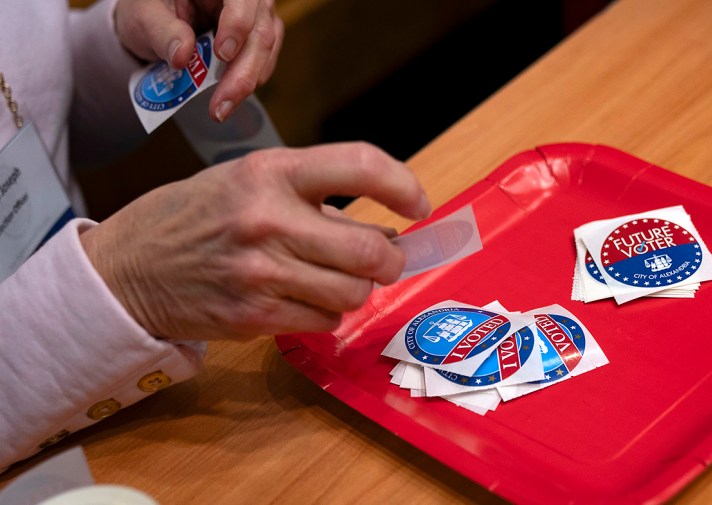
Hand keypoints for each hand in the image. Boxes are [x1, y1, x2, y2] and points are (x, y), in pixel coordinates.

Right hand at [79, 143, 430, 340]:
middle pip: (373, 252)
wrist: (129, 268)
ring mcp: (262, 274)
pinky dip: (327, 312)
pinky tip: (303, 296)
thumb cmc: (196, 216)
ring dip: (357, 288)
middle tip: (386, 257)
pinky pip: (326, 320)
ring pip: (354, 293)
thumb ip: (315, 196)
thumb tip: (389, 232)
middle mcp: (268, 220)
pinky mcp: (255, 316)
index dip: (404, 185)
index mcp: (270, 172)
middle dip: (391, 259)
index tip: (419, 204)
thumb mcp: (249, 181)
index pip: (361, 166)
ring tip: (334, 276)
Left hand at [114, 0, 283, 121]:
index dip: (237, 24)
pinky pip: (265, 60)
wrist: (154, 22)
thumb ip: (162, 31)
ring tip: (221, 108)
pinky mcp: (259, 36)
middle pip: (260, 30)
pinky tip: (228, 97)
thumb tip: (182, 57)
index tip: (223, 53)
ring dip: (247, 81)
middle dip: (243, 72)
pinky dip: (248, 80)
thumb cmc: (150, 10)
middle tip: (222, 105)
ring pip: (267, 48)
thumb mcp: (143, 15)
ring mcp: (257, 15)